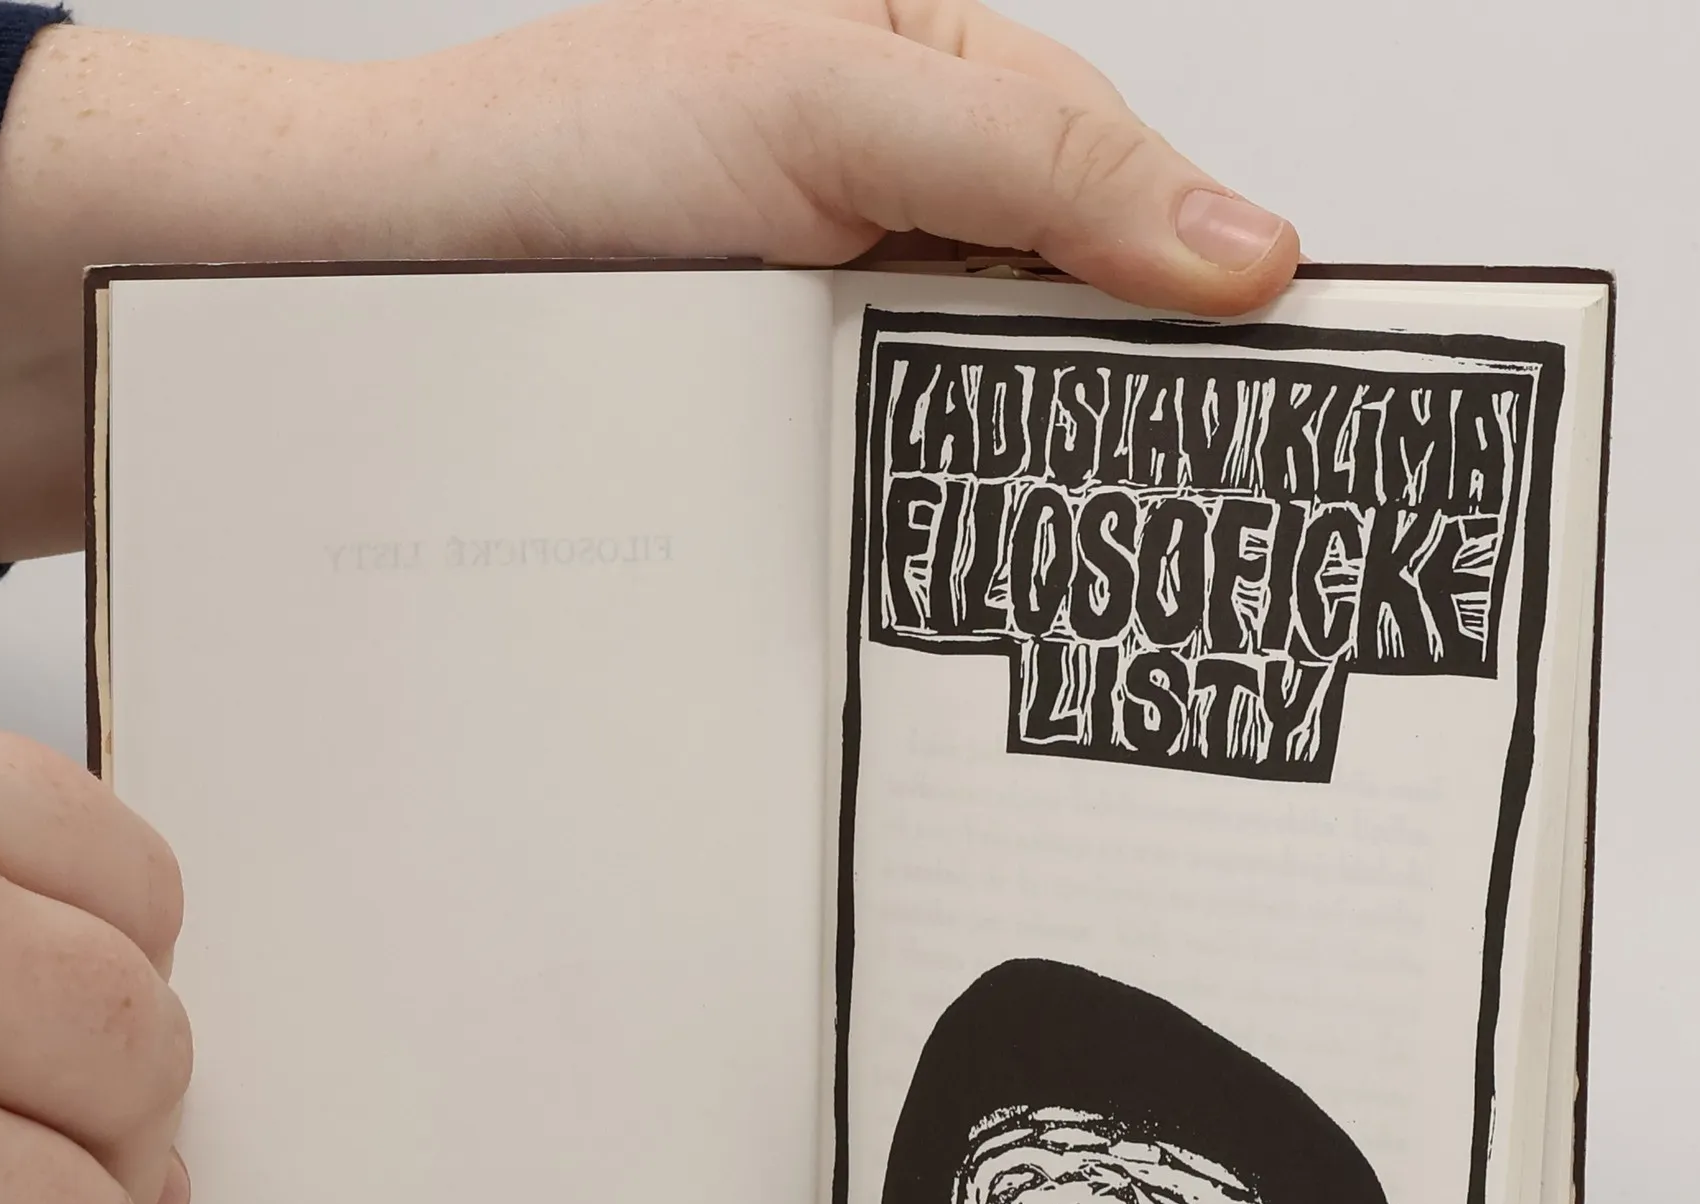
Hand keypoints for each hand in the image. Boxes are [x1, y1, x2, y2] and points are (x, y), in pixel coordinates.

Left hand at [0, 0, 1298, 560]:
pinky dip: (951, 552)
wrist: (377, 269)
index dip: (1242, 316)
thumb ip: (1038, 163)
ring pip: (1009, 439)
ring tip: (1117, 603)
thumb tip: (1245, 248)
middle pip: (1100, 345)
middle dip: (1151, 439)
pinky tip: (979, 597)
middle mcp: (928, 233)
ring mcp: (864, 350)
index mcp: (964, 110)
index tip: (1322, 424)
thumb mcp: (826, 103)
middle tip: (1229, 552)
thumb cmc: (569, 149)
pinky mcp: (803, 446)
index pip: (1160, 215)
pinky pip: (915, 504)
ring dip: (1043, 512)